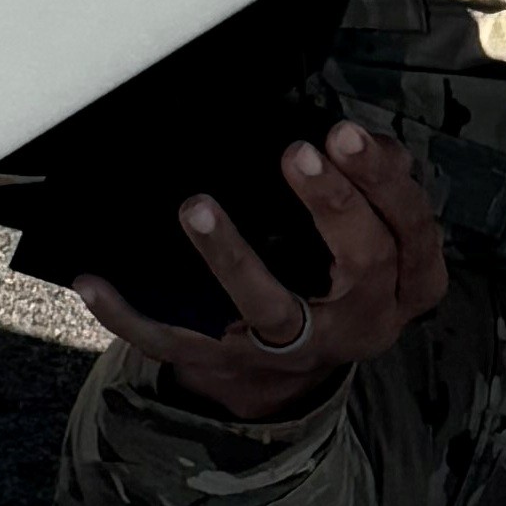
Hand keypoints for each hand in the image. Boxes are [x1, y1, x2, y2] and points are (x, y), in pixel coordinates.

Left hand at [76, 115, 447, 419]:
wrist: (291, 371)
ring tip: (197, 208)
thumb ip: (377, 186)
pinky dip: (131, 315)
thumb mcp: (380, 236)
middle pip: (361, 263)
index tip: (343, 134)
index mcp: (409, 283)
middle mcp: (362, 322)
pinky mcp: (231, 364)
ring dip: (232, 258)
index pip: (411, 230)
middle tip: (297, 152)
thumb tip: (365, 140)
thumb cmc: (343, 274)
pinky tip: (94, 281)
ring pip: (270, 309)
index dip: (382, 183)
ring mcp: (295, 350)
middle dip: (331, 205)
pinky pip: (179, 343)